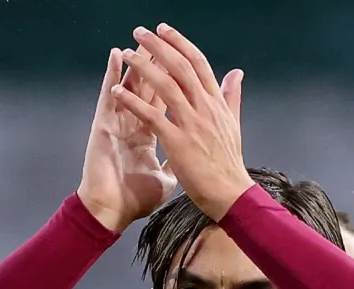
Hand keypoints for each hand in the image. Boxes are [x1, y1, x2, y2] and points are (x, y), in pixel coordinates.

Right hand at [77, 45, 176, 232]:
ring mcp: (118, 123)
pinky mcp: (104, 126)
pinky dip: (112, 74)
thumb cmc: (134, 200)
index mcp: (150, 135)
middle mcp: (135, 124)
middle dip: (160, 62)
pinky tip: (116, 55)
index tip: (185, 62)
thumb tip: (193, 157)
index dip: (175, 81)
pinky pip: (109, 95)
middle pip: (151, 86)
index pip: (166, 101)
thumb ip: (178, 161)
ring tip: (145, 38)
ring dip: (139, 61)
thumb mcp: (167, 179)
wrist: (112, 214)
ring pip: (132, 84)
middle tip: (166, 38)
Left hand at [113, 24, 250, 219]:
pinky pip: (151, 116)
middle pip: (180, 67)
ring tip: (126, 54)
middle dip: (159, 46)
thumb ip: (232, 97)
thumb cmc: (229, 164)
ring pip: (166, 85)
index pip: (198, 64)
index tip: (164, 30)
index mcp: (216, 103)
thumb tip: (236, 73)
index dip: (180, 44)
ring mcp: (192, 124)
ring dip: (143, 68)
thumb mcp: (233, 125)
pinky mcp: (178, 142)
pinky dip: (133, 102)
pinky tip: (117, 91)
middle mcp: (205, 108)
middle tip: (139, 32)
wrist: (230, 195)